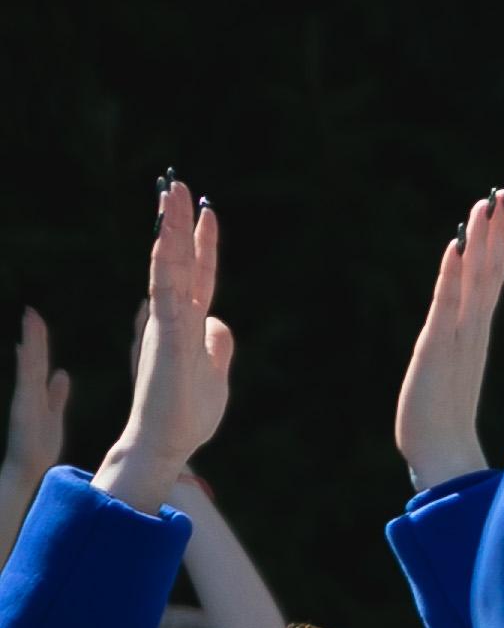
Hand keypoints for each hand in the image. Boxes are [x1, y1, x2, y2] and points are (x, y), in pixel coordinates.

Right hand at [9, 309, 61, 480]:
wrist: (27, 466)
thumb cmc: (38, 445)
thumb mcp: (53, 414)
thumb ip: (56, 394)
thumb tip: (62, 373)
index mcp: (37, 392)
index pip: (39, 361)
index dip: (39, 341)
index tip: (36, 319)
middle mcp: (28, 391)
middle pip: (32, 357)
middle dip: (32, 334)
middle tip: (31, 311)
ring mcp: (25, 397)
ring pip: (29, 364)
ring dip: (30, 341)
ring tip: (29, 319)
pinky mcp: (24, 405)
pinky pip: (27, 379)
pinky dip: (27, 363)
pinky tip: (25, 349)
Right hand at [92, 181, 229, 511]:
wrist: (167, 443)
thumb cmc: (187, 412)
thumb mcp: (215, 371)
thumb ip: (216, 343)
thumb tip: (218, 322)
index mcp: (189, 323)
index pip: (197, 273)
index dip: (202, 242)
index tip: (208, 210)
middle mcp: (174, 318)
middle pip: (177, 261)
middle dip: (177, 223)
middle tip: (177, 184)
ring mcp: (168, 327)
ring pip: (167, 270)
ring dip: (168, 233)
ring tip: (169, 197)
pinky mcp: (167, 342)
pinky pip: (164, 298)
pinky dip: (163, 269)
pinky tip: (162, 244)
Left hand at [395, 187, 503, 489]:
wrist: (443, 457)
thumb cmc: (442, 427)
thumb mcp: (449, 378)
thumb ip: (456, 357)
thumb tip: (458, 348)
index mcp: (476, 335)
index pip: (492, 281)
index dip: (501, 246)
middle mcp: (474, 329)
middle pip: (491, 271)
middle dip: (499, 232)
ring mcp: (459, 336)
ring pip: (476, 278)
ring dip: (482, 240)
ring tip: (487, 205)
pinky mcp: (438, 345)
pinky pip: (448, 301)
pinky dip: (454, 272)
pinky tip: (458, 245)